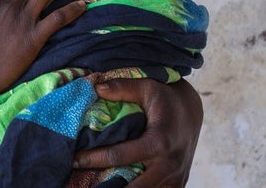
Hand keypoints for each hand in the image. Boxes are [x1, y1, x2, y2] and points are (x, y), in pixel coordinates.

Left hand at [73, 78, 202, 187]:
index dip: (93, 159)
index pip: (119, 156)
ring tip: (95, 184)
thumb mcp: (147, 87)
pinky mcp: (176, 185)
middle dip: (106, 186)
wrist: (191, 113)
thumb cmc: (166, 98)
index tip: (74, 159)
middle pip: (132, 187)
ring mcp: (175, 179)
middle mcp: (168, 165)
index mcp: (160, 142)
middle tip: (80, 178)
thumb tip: (96, 88)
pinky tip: (115, 184)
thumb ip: (123, 88)